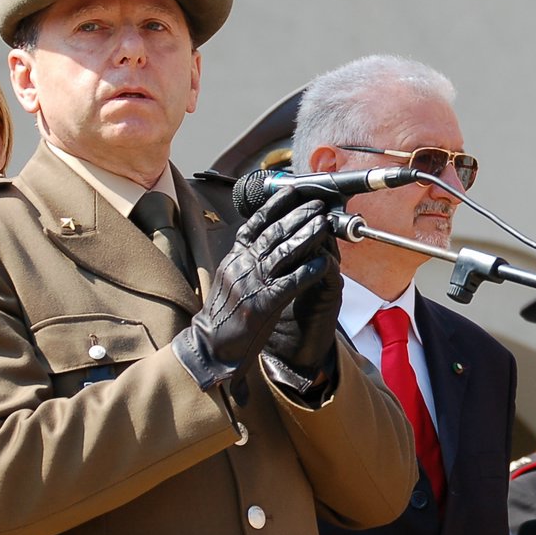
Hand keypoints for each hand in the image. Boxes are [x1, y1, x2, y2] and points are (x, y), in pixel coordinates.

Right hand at [172, 188, 331, 393]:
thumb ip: (246, 256)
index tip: (294, 190)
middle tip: (318, 203)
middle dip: (298, 215)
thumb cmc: (224, 311)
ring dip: (307, 235)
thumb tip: (263, 235)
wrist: (210, 344)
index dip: (276, 205)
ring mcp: (252, 283)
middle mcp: (242, 265)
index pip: (256, 223)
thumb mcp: (230, 275)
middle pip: (273, 233)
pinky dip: (309, 270)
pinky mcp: (262, 304)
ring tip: (324, 223)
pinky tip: (325, 261)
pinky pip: (290, 283)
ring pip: (283, 252)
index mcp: (235, 257)